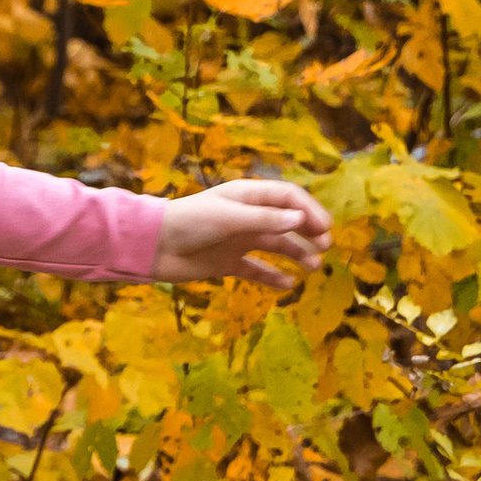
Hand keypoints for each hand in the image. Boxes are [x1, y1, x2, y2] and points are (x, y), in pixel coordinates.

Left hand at [153, 177, 329, 292]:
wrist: (153, 246)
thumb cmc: (189, 222)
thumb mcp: (229, 217)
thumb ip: (265, 220)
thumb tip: (301, 218)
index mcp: (247, 196)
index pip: (288, 197)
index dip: (309, 210)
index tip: (324, 228)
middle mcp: (246, 216)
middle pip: (287, 221)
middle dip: (309, 231)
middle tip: (326, 246)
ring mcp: (238, 240)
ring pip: (276, 246)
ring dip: (297, 254)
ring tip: (314, 267)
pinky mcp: (227, 262)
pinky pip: (256, 270)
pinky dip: (272, 277)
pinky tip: (288, 285)